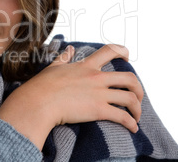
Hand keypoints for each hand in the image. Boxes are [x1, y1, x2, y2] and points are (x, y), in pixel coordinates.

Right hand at [0, 44, 143, 149]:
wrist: (39, 102)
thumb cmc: (43, 86)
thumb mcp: (54, 67)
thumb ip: (64, 57)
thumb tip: (69, 48)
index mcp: (87, 66)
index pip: (110, 51)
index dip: (123, 51)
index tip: (128, 57)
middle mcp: (96, 78)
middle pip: (129, 78)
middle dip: (138, 88)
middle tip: (137, 96)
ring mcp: (99, 94)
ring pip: (131, 98)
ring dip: (138, 108)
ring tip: (136, 116)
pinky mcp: (99, 110)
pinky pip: (123, 117)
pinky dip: (132, 123)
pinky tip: (133, 128)